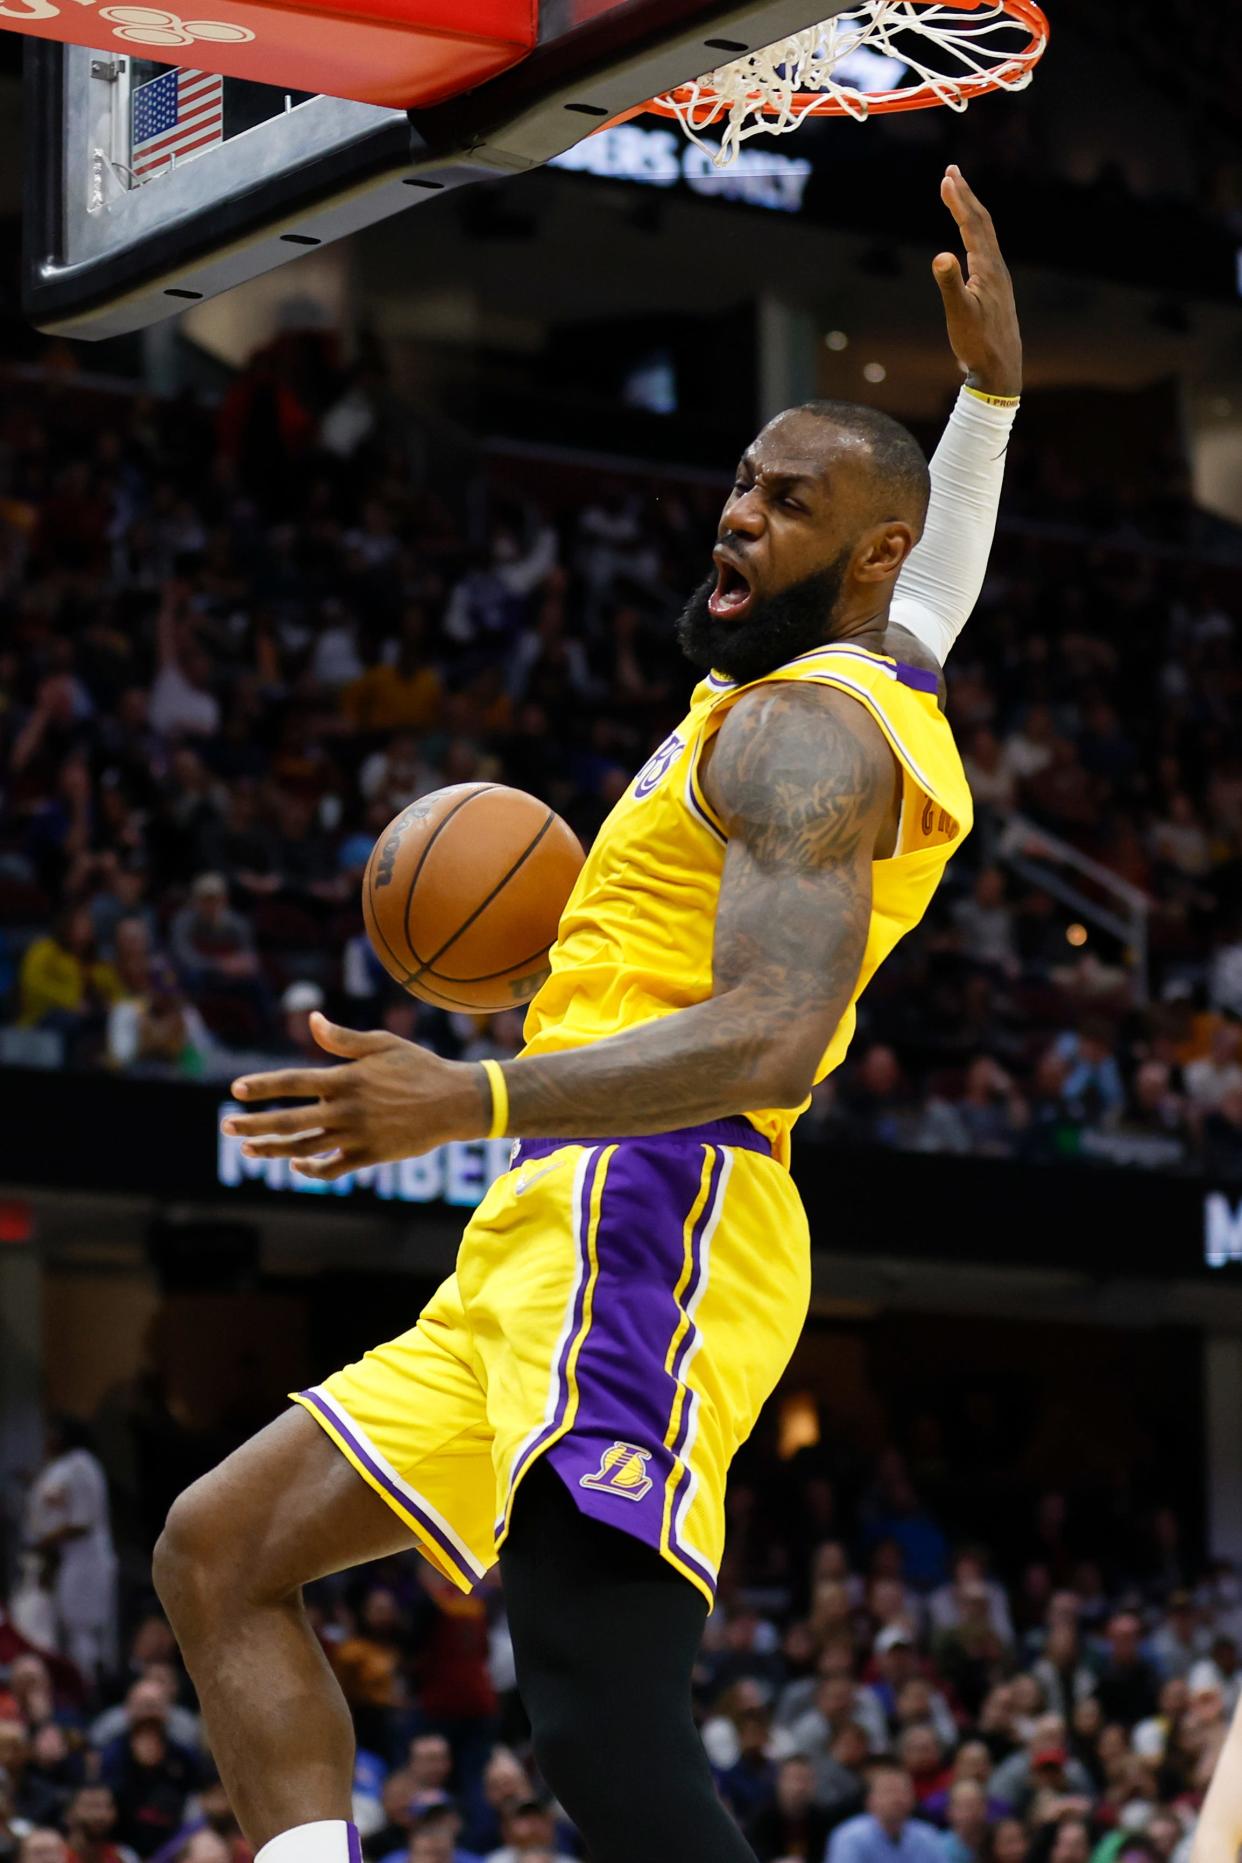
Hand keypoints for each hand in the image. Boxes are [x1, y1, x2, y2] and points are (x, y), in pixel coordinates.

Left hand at [221, 1012, 487, 1178]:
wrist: (456, 1101)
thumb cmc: (419, 1066)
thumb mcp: (383, 1043)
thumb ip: (343, 1038)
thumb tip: (311, 1020)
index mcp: (346, 1078)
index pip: (293, 1082)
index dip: (263, 1086)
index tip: (236, 1090)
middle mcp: (347, 1109)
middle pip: (290, 1121)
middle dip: (254, 1124)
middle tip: (226, 1126)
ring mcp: (357, 1135)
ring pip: (305, 1147)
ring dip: (273, 1149)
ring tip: (249, 1149)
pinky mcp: (370, 1156)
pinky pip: (332, 1168)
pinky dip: (310, 1169)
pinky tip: (294, 1164)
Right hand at [932, 165, 1021, 397]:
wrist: (1002, 368)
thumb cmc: (978, 343)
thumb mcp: (959, 315)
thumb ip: (949, 284)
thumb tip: (940, 256)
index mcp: (988, 268)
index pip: (972, 224)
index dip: (959, 200)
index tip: (946, 178)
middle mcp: (996, 267)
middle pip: (982, 222)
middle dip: (966, 196)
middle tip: (951, 172)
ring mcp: (998, 277)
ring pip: (985, 235)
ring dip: (970, 213)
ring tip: (959, 197)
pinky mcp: (995, 289)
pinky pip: (985, 250)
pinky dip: (974, 234)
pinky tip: (969, 239)